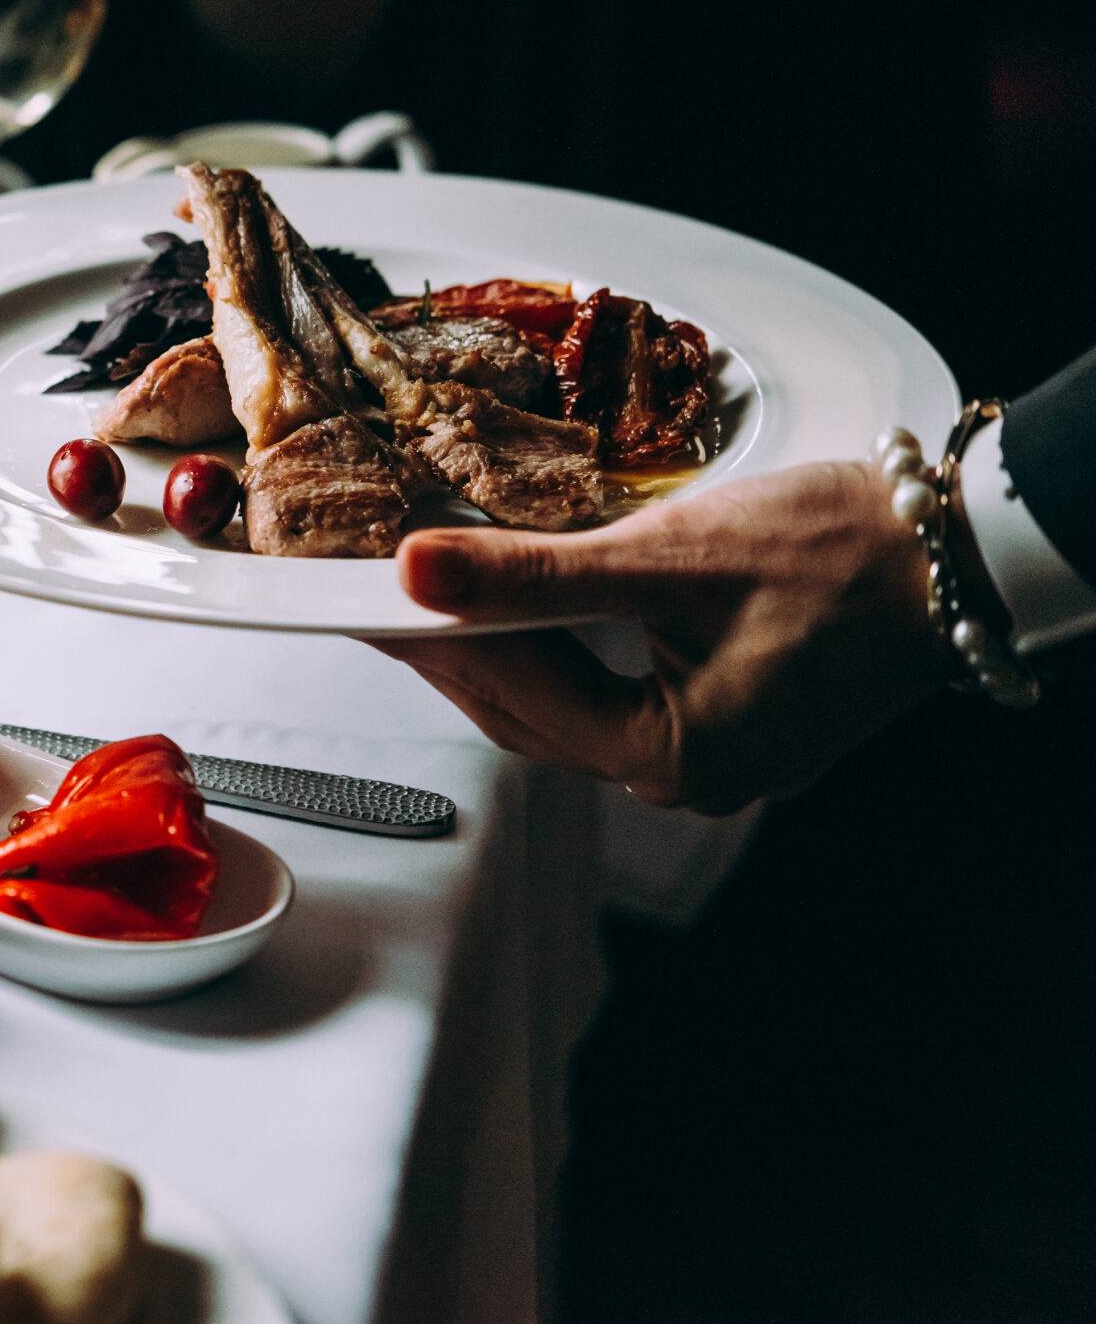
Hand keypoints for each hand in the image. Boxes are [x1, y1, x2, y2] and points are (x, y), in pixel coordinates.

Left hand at [365, 462, 941, 813]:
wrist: (964, 550)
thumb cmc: (846, 554)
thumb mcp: (668, 556)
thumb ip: (535, 573)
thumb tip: (420, 571)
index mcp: (675, 756)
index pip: (509, 696)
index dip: (426, 639)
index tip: (360, 596)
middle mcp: (688, 773)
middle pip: (527, 712)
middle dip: (447, 650)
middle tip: (370, 594)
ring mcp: (711, 749)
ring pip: (564, 703)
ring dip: (496, 648)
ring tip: (426, 595)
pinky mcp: (724, 710)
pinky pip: (610, 685)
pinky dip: (555, 645)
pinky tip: (519, 604)